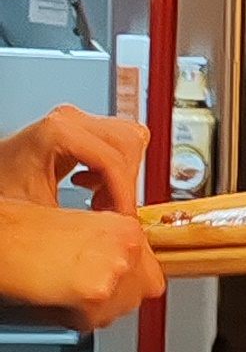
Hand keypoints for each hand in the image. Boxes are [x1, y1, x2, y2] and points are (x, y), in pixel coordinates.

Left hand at [0, 102, 148, 215]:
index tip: (125, 219)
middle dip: (126, 183)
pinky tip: (93, 190)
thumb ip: (82, 221)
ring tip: (102, 202)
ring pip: (127, 142)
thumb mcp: (40, 211)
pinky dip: (112, 172)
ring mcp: (75, 122)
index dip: (124, 194)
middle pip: (128, 143)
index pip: (112, 160)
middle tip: (114, 211)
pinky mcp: (79, 131)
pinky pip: (115, 145)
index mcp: (57, 131)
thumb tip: (118, 232)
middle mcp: (69, 119)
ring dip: (122, 177)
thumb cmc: (2, 189)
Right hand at [0, 199, 159, 326]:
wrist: (3, 238)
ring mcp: (113, 275)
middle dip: (116, 293)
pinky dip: (75, 317)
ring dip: (97, 307)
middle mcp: (127, 250)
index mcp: (127, 227)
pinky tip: (56, 297)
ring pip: (120, 310)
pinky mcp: (94, 298)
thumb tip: (126, 270)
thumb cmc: (26, 228)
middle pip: (143, 291)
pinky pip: (93, 322)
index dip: (130, 276)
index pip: (151, 266)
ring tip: (66, 288)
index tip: (116, 279)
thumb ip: (113, 248)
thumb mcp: (84, 227)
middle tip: (85, 284)